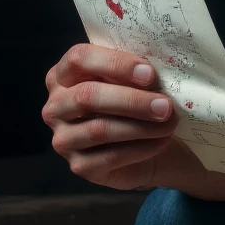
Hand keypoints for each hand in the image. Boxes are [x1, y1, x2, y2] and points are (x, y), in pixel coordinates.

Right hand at [43, 44, 177, 189]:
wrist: (147, 146)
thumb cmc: (136, 105)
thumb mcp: (133, 82)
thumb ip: (133, 72)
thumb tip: (151, 73)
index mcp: (63, 75)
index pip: (78, 59)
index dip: (115, 64)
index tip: (149, 74)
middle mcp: (55, 107)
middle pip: (87, 96)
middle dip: (132, 100)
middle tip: (165, 105)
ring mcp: (63, 139)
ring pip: (99, 128)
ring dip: (141, 126)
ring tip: (169, 123)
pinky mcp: (78, 166)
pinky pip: (110, 156)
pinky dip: (141, 148)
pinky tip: (161, 141)